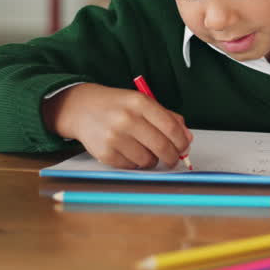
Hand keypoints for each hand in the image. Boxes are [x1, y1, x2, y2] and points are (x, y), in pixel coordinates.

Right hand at [42, 83, 192, 169]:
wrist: (81, 108)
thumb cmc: (117, 106)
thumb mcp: (143, 103)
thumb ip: (168, 118)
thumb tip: (187, 138)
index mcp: (140, 103)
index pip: (171, 128)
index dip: (182, 142)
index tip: (184, 148)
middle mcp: (127, 119)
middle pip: (161, 146)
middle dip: (172, 157)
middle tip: (172, 159)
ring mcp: (114, 137)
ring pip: (147, 160)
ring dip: (152, 160)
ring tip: (146, 152)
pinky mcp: (104, 153)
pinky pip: (130, 167)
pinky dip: (135, 164)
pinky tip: (130, 153)